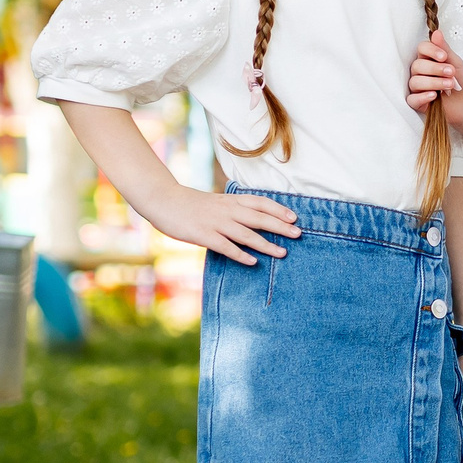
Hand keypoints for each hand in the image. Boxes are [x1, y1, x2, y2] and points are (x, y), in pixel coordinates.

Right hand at [149, 187, 299, 265]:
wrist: (164, 200)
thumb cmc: (190, 203)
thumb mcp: (216, 201)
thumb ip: (233, 208)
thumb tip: (251, 218)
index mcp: (231, 200)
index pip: (260, 203)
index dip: (278, 210)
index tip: (294, 217)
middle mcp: (227, 210)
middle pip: (259, 218)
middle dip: (281, 226)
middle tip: (298, 234)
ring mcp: (216, 223)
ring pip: (247, 234)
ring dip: (266, 245)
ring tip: (282, 253)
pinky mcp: (204, 235)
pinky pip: (226, 247)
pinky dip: (241, 255)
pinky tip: (253, 262)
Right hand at [406, 33, 462, 116]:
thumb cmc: (461, 81)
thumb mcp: (456, 63)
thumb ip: (445, 49)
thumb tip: (436, 32)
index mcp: (428, 59)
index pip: (421, 48)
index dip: (431, 51)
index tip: (444, 57)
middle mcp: (419, 71)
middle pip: (417, 66)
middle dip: (435, 69)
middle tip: (451, 73)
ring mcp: (417, 87)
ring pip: (415, 82)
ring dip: (434, 83)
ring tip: (450, 84)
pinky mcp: (417, 102)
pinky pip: (412, 99)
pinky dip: (422, 97)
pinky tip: (434, 96)